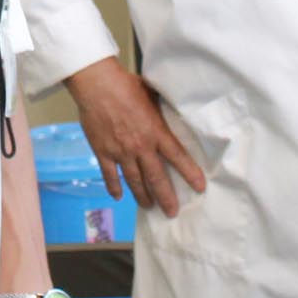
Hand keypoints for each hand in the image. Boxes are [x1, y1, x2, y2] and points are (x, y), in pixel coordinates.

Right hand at [66, 57, 205, 216]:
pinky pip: (110, 175)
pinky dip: (113, 187)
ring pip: (134, 181)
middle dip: (166, 197)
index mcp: (156, 132)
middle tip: (172, 212)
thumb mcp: (152, 94)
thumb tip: (173, 108)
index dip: (190, 173)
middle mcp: (141, 147)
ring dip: (142, 196)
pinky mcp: (103, 152)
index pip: (178, 157)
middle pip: (156, 178)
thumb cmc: (126, 85)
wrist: (98, 85)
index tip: (200, 188)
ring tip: (148, 206)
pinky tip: (118, 196)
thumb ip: (162, 107)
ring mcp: (121, 152)